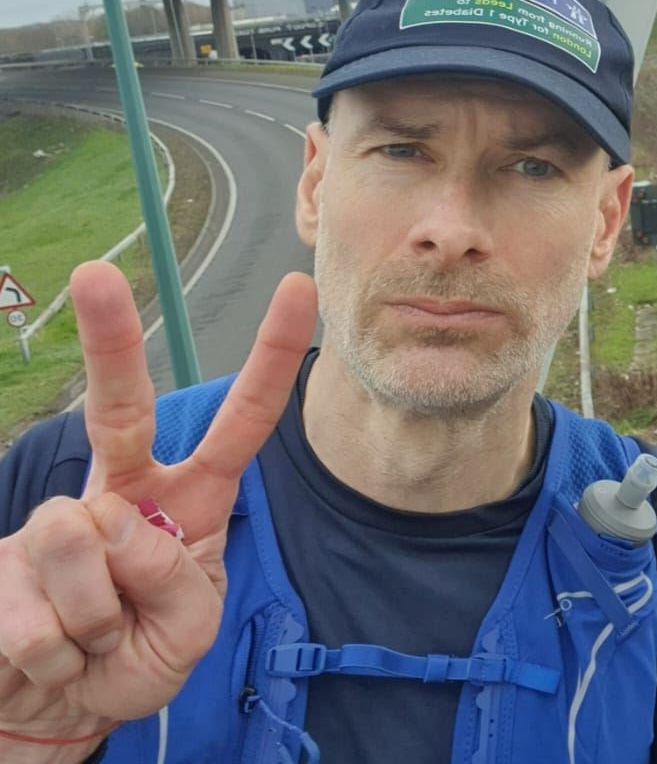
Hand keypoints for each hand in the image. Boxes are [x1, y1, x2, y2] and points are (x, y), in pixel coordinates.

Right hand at [0, 262, 315, 749]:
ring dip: (96, 617)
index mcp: (190, 499)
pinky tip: (53, 654)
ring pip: (79, 538)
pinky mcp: (0, 563)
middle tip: (94, 273)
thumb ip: (180, 583)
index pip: (243, 422)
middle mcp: (123, 494)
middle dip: (111, 340)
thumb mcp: (191, 633)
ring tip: (94, 639)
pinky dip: (55, 652)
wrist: (59, 710)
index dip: (272, 358)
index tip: (298, 287)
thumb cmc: (139, 655)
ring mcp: (57, 522)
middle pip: (122, 410)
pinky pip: (36, 607)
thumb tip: (118, 528)